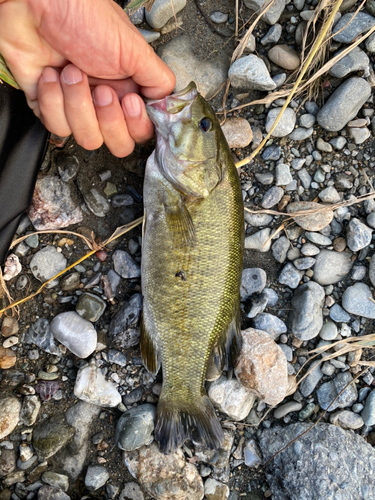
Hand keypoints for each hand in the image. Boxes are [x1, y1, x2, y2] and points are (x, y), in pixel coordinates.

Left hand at [0, 0, 174, 156]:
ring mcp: (77, 106)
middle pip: (116, 144)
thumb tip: (168, 104)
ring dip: (77, 103)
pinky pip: (55, 126)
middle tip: (100, 89)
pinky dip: (52, 99)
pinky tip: (50, 74)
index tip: (128, 101)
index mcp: (128, 89)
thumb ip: (158, 80)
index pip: (140, 132)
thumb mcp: (134, 48)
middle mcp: (104, 102)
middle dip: (107, 119)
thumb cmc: (84, 15)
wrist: (35, 3)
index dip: (135, 125)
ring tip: (71, 71)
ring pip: (86, 137)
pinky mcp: (49, 106)